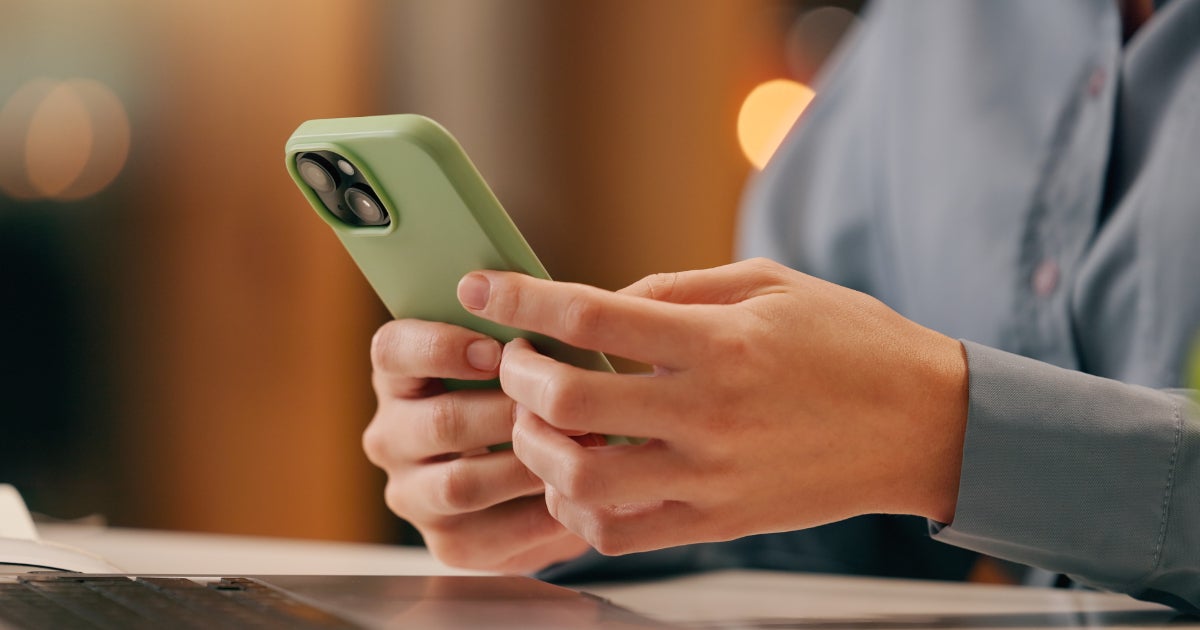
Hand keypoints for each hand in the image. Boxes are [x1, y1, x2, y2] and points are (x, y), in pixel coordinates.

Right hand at [363, 319, 589, 571]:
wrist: (532, 482)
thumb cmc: (525, 398)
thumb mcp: (514, 360)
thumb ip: (518, 337)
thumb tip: (555, 314)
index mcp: (398, 376)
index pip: (393, 350)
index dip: (442, 347)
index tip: (497, 350)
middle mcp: (390, 436)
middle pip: (440, 422)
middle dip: (509, 412)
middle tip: (564, 405)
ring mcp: (412, 494)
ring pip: (462, 483)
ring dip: (527, 464)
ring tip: (582, 446)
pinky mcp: (445, 543)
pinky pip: (491, 532)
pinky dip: (539, 513)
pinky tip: (577, 493)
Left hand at [457, 258, 967, 554]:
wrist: (923, 424)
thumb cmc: (849, 342)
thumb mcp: (768, 285)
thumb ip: (677, 290)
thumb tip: (600, 303)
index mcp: (721, 342)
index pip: (593, 314)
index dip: (522, 297)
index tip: (481, 285)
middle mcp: (709, 413)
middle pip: (571, 399)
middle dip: (517, 374)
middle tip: (515, 359)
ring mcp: (712, 477)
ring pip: (583, 479)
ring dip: (539, 447)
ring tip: (541, 422)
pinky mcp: (719, 522)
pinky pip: (620, 532)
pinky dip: (578, 507)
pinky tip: (579, 474)